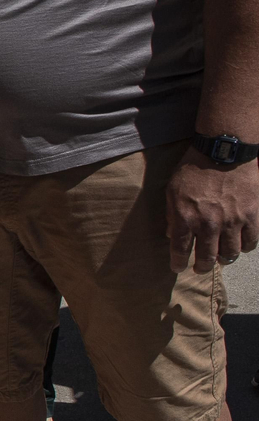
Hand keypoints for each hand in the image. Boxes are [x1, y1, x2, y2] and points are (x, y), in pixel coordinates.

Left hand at [165, 149, 258, 272]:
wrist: (224, 151)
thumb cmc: (194, 168)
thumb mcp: (172, 189)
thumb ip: (171, 214)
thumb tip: (170, 234)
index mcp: (185, 217)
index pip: (180, 249)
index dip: (178, 263)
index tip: (177, 269)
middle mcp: (208, 224)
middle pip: (206, 257)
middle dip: (201, 267)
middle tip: (199, 268)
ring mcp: (232, 221)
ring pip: (230, 254)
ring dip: (224, 260)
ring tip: (220, 259)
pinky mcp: (251, 216)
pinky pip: (251, 242)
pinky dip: (244, 247)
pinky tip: (239, 246)